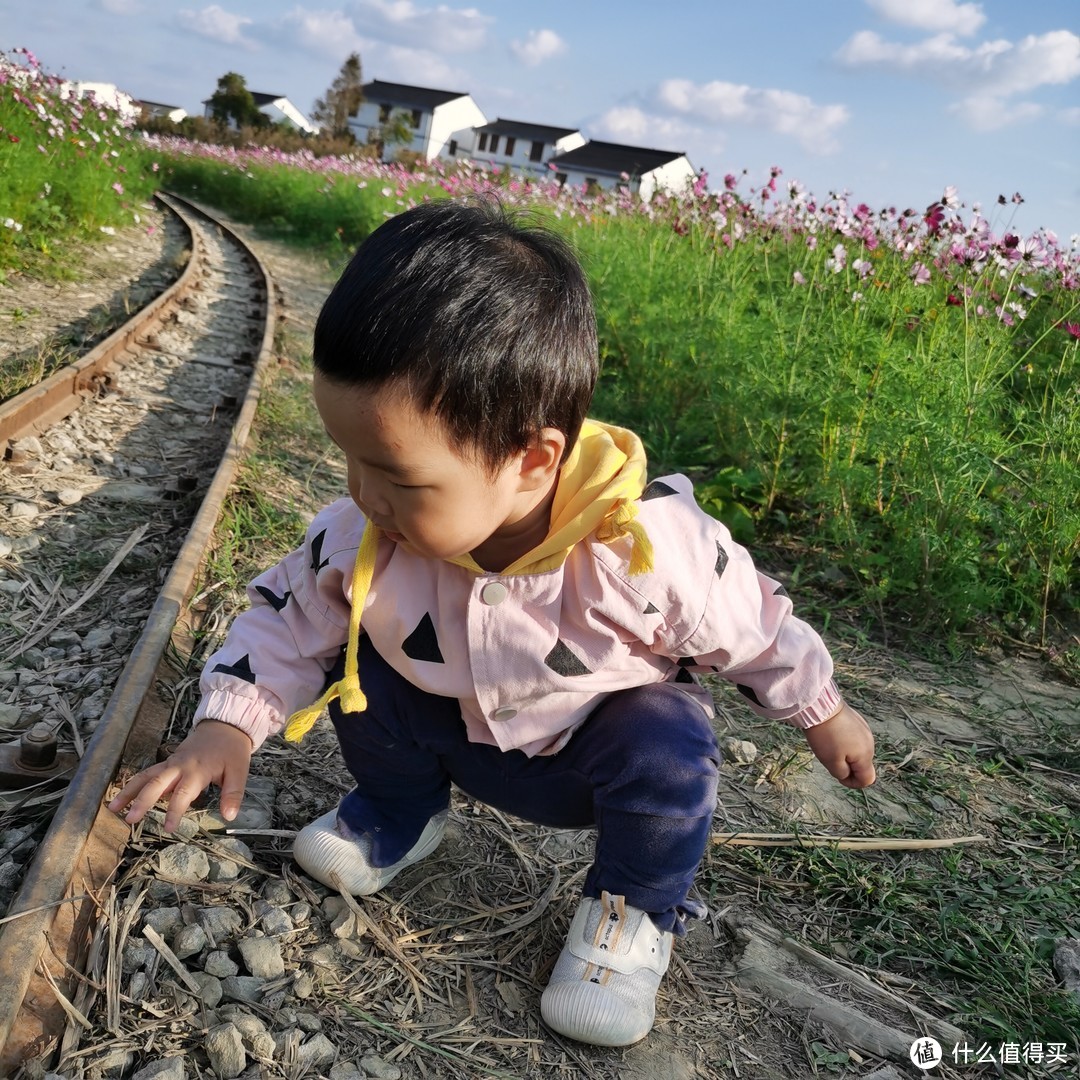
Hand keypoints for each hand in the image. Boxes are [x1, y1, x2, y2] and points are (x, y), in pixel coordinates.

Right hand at [108, 720, 252, 831]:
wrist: (225, 724)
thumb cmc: (232, 749)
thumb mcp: (240, 771)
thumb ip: (233, 794)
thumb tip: (229, 816)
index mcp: (198, 770)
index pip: (183, 794)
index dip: (174, 811)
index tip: (168, 828)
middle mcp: (180, 766)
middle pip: (156, 783)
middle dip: (142, 801)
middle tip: (130, 819)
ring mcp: (171, 762)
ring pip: (146, 776)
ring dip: (129, 791)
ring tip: (113, 808)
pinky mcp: (168, 762)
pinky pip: (148, 772)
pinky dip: (135, 784)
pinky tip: (123, 796)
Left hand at [802, 703, 875, 788]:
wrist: (821, 707)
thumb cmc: (826, 736)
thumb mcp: (831, 762)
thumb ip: (842, 774)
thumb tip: (847, 775)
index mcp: (866, 756)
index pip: (868, 779)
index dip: (853, 783)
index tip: (839, 776)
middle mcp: (870, 743)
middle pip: (862, 764)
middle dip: (848, 766)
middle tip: (830, 758)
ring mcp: (865, 730)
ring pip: (858, 751)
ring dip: (846, 753)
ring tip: (830, 744)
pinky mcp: (858, 721)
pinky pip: (854, 738)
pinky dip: (845, 741)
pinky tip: (833, 734)